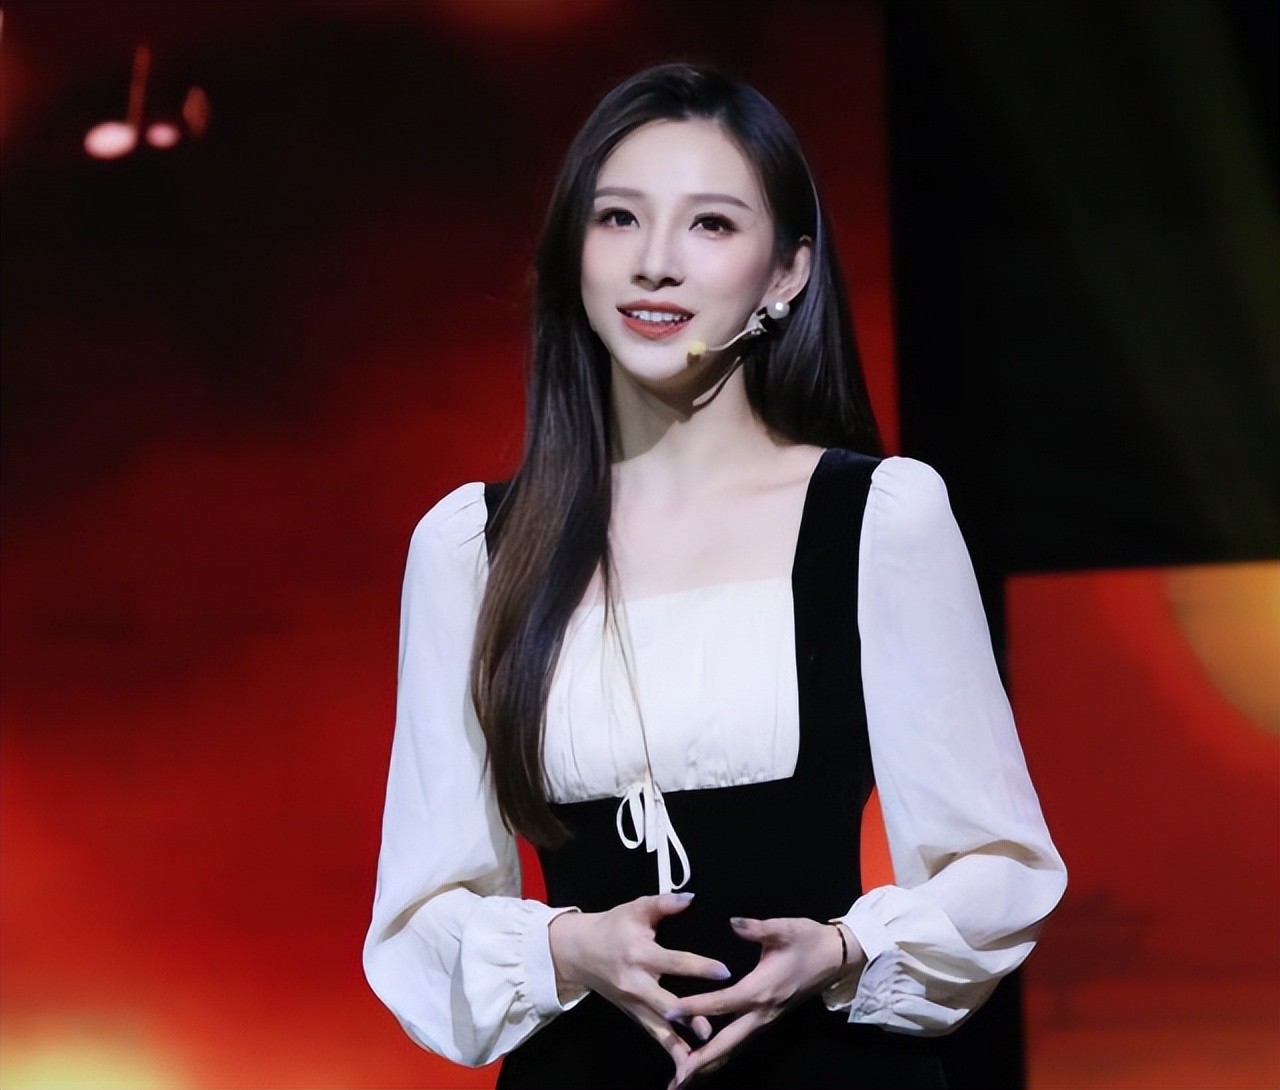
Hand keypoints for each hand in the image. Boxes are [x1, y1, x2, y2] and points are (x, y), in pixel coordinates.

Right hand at [548, 892, 730, 1068]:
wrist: (579, 952)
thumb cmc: (612, 926)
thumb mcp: (635, 909)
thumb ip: (663, 903)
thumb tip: (691, 898)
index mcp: (639, 954)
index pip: (673, 962)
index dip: (698, 967)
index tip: (724, 972)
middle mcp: (636, 983)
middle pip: (665, 1003)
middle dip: (689, 1016)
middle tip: (712, 1026)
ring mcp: (633, 1003)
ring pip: (658, 1027)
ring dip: (678, 1043)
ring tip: (700, 1054)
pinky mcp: (633, 1014)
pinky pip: (653, 1033)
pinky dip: (668, 1048)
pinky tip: (686, 1065)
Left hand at [664, 917, 862, 1087]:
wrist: (836, 956)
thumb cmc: (808, 940)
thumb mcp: (785, 928)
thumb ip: (757, 927)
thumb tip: (733, 922)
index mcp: (762, 989)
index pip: (723, 1003)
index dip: (695, 1008)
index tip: (670, 1013)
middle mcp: (762, 1011)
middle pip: (727, 1042)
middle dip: (701, 1061)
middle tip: (677, 1080)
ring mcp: (766, 1019)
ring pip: (734, 1047)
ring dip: (709, 1063)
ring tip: (683, 1079)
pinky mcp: (767, 1019)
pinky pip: (740, 1041)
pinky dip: (721, 1053)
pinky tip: (704, 1059)